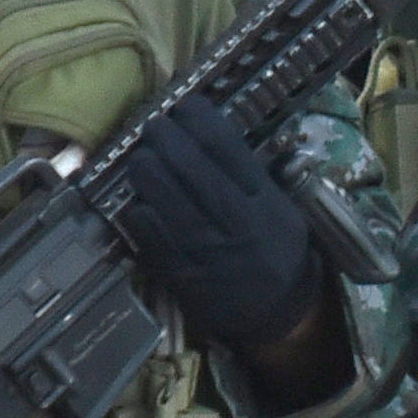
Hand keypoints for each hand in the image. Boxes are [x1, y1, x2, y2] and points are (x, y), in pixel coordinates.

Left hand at [106, 96, 328, 351]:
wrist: (278, 313)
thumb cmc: (277, 251)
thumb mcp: (282, 211)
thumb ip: (253, 178)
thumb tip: (211, 133)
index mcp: (266, 204)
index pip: (231, 151)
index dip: (203, 122)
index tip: (186, 105)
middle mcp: (239, 225)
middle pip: (197, 172)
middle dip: (170, 141)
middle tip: (153, 124)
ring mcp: (210, 252)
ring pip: (171, 204)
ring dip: (150, 173)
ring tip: (139, 156)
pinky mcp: (185, 276)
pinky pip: (156, 241)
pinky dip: (142, 218)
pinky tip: (135, 202)